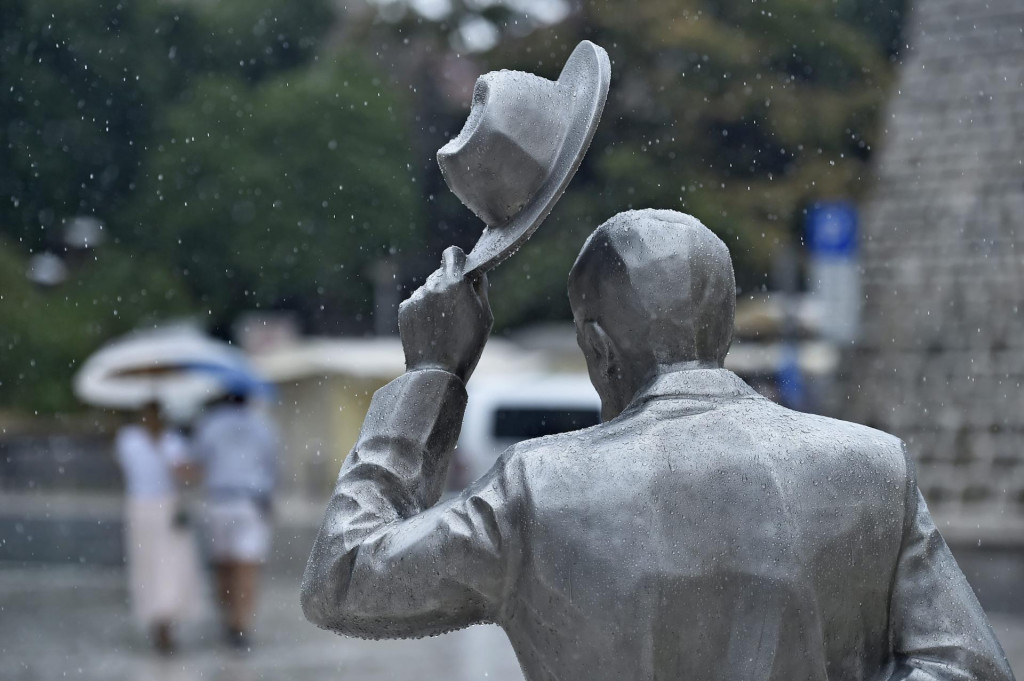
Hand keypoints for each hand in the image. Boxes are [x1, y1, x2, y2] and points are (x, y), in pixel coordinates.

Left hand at [399, 246, 491, 382]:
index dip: (459, 260)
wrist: (437, 371)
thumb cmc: (467, 345)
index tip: (463, 270)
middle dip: (449, 284)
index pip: (453, 253)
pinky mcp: (404, 309)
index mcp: (456, 282)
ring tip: (443, 324)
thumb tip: (477, 273)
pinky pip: (417, 302)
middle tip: (457, 307)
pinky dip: (423, 310)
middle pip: (441, 273)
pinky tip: (431, 329)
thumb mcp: (485, 316)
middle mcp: (433, 284)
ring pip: (429, 289)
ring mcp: (417, 297)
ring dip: (436, 298)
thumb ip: (480, 288)